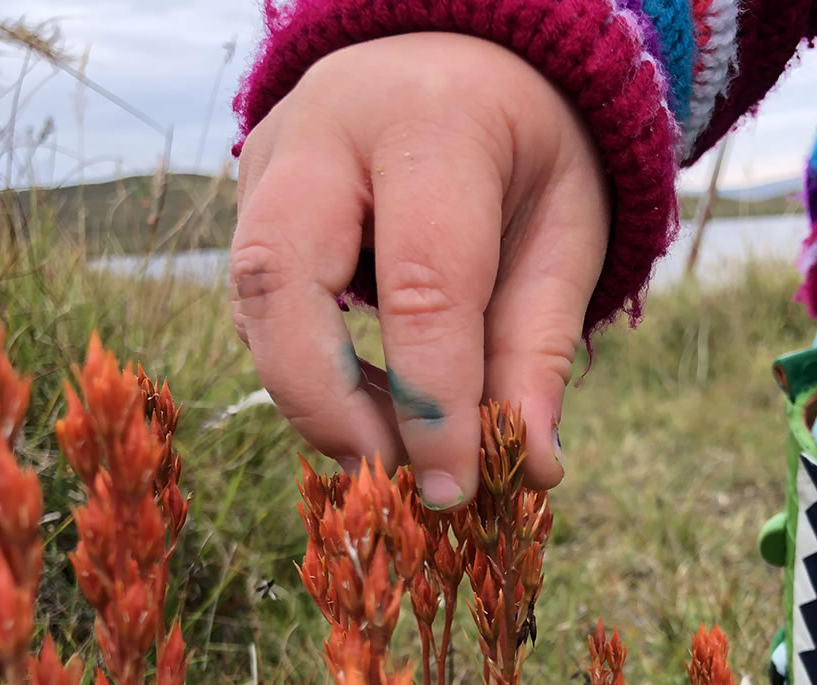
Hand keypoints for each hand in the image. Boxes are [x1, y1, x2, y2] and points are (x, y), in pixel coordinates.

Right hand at [231, 32, 610, 506]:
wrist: (470, 62)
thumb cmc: (531, 151)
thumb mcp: (566, 237)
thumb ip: (541, 350)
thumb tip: (527, 467)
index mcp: (436, 122)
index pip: (423, 283)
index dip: (434, 402)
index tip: (454, 490)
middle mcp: (328, 125)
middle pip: (282, 280)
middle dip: (326, 402)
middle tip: (387, 475)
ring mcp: (271, 153)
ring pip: (252, 296)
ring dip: (312, 395)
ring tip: (387, 448)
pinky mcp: (250, 190)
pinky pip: (257, 299)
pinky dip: (305, 368)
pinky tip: (366, 403)